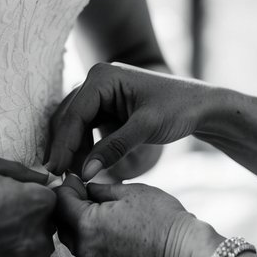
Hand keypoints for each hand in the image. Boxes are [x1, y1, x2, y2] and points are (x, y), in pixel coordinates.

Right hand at [0, 154, 56, 256]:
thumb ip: (21, 172)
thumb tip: (42, 179)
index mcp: (37, 203)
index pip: (53, 204)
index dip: (34, 202)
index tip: (16, 205)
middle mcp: (37, 235)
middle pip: (49, 233)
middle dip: (32, 228)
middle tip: (4, 224)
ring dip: (30, 253)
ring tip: (2, 245)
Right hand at [46, 62, 211, 180]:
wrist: (200, 105)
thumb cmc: (178, 108)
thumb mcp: (146, 128)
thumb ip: (114, 149)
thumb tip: (84, 173)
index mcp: (101, 77)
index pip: (74, 115)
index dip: (64, 146)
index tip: (56, 172)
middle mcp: (95, 80)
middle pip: (69, 119)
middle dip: (65, 149)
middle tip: (60, 179)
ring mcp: (99, 92)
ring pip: (74, 125)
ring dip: (73, 150)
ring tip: (74, 177)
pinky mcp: (105, 106)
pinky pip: (86, 127)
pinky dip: (84, 147)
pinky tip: (87, 167)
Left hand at [54, 175, 218, 256]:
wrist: (186, 254)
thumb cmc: (162, 219)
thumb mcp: (129, 192)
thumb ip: (98, 189)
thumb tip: (84, 188)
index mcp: (87, 226)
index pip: (60, 202)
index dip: (67, 187)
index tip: (78, 180)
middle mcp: (87, 251)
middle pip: (63, 226)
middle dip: (70, 209)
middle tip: (87, 195)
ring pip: (77, 243)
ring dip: (82, 227)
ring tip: (104, 213)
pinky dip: (97, 243)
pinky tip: (117, 233)